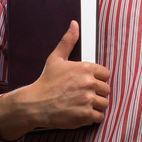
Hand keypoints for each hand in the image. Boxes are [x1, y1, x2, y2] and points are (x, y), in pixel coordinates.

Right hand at [0, 20, 110, 140]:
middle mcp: (89, 83)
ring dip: (96, 106)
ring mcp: (87, 100)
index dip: (97, 80)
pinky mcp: (85, 115)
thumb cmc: (46, 82)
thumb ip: (68, 41)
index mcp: (85, 68)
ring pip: (104, 103)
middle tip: (83, 96)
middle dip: (97, 93)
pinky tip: (83, 114)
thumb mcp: (56, 58)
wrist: (34, 104)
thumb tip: (74, 24)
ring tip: (83, 105)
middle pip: (106, 90)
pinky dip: (93, 117)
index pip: (106, 74)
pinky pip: (100, 116)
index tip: (87, 84)